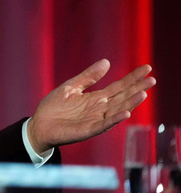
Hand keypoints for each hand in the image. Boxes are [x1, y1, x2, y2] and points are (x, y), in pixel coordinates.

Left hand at [27, 60, 154, 152]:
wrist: (40, 125)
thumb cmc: (54, 107)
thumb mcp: (71, 87)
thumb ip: (88, 77)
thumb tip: (106, 62)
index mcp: (97, 98)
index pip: (119, 86)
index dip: (133, 78)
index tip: (146, 68)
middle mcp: (100, 108)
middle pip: (123, 97)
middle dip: (137, 88)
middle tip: (152, 79)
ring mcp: (96, 119)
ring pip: (118, 110)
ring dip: (131, 103)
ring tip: (143, 93)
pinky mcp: (89, 129)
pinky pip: (105, 124)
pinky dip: (115, 119)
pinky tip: (126, 113)